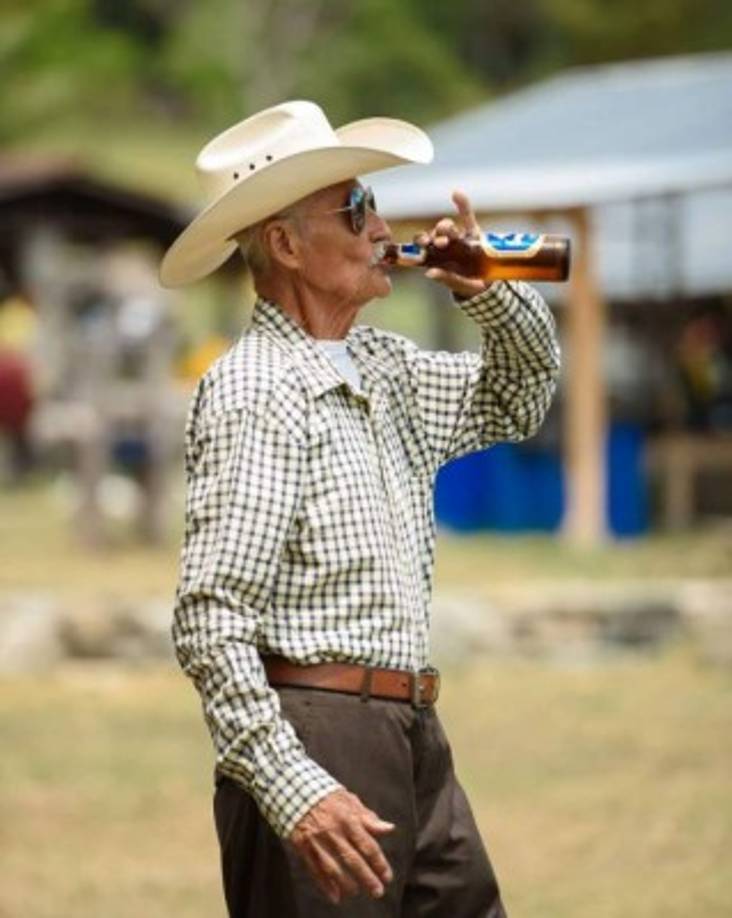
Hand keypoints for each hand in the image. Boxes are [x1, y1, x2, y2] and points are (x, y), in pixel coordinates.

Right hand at [288, 788, 394, 904]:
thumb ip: (369, 818)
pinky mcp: (304, 846)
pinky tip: (335, 896)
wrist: (298, 791)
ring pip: (334, 868)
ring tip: (356, 891)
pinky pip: (315, 869)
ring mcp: (318, 840)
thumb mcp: (351, 801)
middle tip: (377, 892)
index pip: (368, 845)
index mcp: (349, 819)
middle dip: (367, 878)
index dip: (379, 863)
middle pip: (353, 860)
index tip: (387, 876)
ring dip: (347, 883)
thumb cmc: (329, 797)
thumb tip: (389, 828)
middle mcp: (334, 831)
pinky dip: (325, 885)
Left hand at [416, 189, 486, 298]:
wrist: (488, 283)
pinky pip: (467, 216)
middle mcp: (445, 245)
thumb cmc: (468, 284)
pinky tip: (457, 194)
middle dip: (433, 236)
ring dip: (445, 227)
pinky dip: (463, 205)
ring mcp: (459, 237)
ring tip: (449, 233)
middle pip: (434, 234)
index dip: (420, 242)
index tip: (421, 243)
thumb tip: (429, 273)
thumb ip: (446, 278)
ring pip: (447, 227)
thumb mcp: (458, 284)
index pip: (423, 246)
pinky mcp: (473, 232)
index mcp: (436, 257)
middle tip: (438, 243)